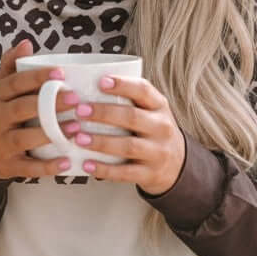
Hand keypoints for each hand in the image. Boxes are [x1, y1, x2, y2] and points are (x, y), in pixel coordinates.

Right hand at [0, 40, 80, 180]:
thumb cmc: (0, 112)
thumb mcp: (1, 89)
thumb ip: (12, 66)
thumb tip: (27, 43)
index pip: (15, 83)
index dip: (36, 77)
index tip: (60, 72)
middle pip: (20, 109)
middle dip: (47, 104)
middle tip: (75, 98)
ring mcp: (1, 144)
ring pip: (23, 138)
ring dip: (50, 134)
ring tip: (76, 128)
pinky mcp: (8, 166)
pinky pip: (27, 167)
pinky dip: (46, 167)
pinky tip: (67, 162)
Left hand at [69, 75, 185, 195]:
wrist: (177, 164)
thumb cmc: (153, 130)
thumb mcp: (150, 110)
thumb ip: (128, 99)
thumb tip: (86, 87)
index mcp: (159, 106)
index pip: (143, 90)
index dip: (122, 85)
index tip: (101, 81)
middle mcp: (161, 127)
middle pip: (132, 117)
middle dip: (104, 113)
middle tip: (81, 111)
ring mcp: (157, 152)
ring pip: (128, 146)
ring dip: (101, 142)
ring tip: (79, 138)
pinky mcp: (150, 174)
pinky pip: (125, 173)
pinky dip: (104, 170)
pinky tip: (87, 164)